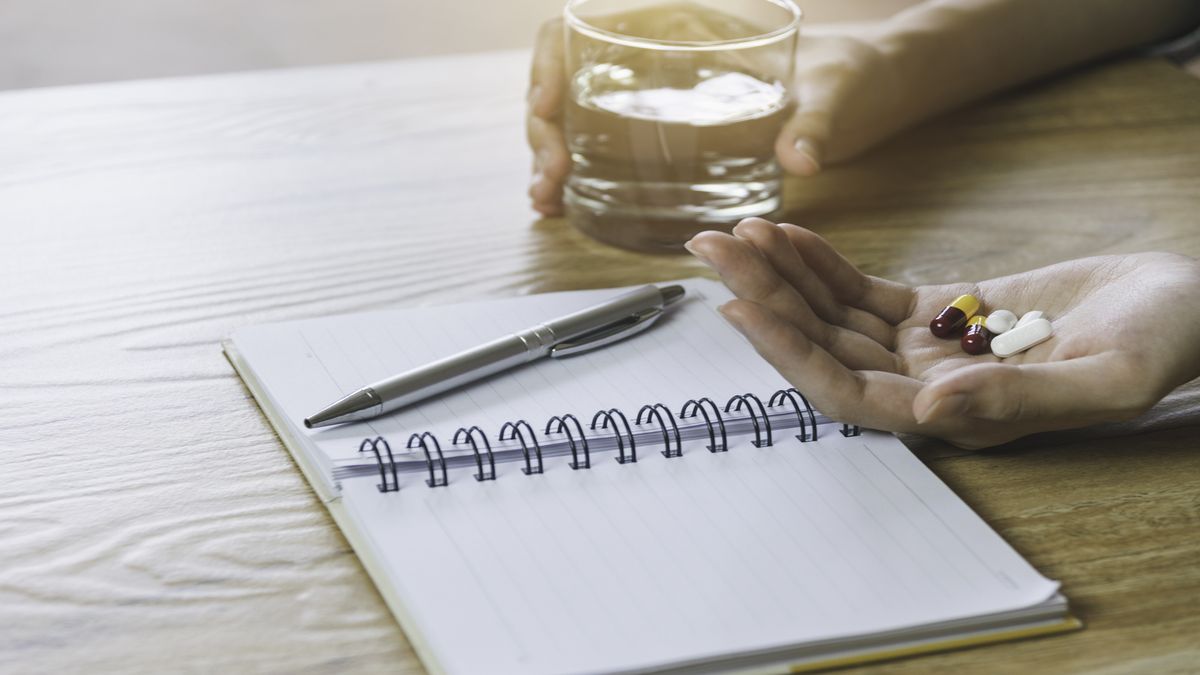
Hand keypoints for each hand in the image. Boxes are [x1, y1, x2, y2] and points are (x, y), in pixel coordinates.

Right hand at [526, 19, 911, 215]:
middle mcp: (658, 61)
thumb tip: (800, 157)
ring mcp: (655, 97)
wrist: (870, 91)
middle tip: (551, 179)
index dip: (549, 61)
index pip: (584, 26)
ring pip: (575, 118)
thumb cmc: (853, 78)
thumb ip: (818, 123)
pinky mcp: (664, 135)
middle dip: (545, 130)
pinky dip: (576, 176)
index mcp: (684, 29)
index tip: (547, 105)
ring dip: (550, 159)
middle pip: (568, 81)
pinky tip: (565, 206)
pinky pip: (602, 148)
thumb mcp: (838, 95)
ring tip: (548, 202)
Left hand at [685, 218, 1199, 447]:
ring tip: (735, 232)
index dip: (787, 354)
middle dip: (764, 300)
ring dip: (782, 275)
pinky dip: (823, 263)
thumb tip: (934, 408)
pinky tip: (787, 235)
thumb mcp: (1107, 379)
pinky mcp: (938, 310)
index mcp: (954, 416)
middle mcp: (925, 387)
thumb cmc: (1159, 347)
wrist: (1184, 306)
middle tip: (710, 249)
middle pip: (824, 347)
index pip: (847, 392)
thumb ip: (1021, 398)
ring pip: (834, 315)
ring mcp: (926, 348)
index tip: (738, 308)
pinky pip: (863, 289)